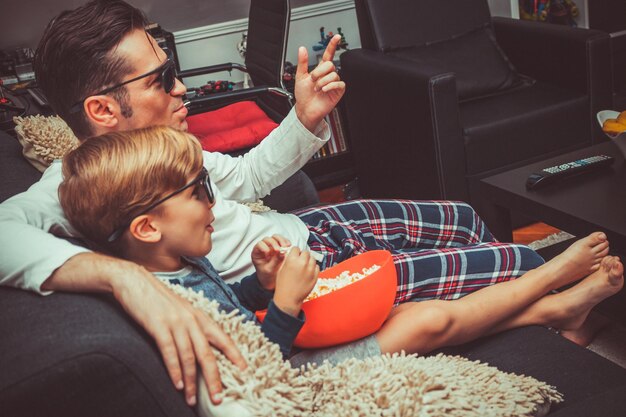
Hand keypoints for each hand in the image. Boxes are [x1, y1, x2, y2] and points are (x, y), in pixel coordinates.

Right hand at [114, 268, 247, 406]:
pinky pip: (170, 352)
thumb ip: (191, 327)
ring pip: (189, 357)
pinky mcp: (158, 326)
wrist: (135, 282)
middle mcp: (191, 320)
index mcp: (199, 317)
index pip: (223, 338)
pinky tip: (177, 384)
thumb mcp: (181, 311)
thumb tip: (199, 349)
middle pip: (208, 354)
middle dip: (214, 378)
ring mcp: (176, 323)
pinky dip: (174, 370)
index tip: (245, 371)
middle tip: (218, 398)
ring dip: (191, 381)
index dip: (235, 355)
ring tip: (193, 400)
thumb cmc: (157, 299)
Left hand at [251, 235, 291, 289]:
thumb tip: (282, 252)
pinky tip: (289, 247)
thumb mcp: (269, 270)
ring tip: (286, 247)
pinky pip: (283, 240)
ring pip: (276, 237)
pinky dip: (286, 242)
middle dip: (274, 243)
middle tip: (279, 250)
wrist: (271, 280)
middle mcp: (264, 247)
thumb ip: (275, 261)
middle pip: (268, 239)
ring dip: (281, 240)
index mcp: (257, 253)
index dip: (264, 247)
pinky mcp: (280, 247)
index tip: (268, 254)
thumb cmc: (267, 276)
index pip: (259, 244)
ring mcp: (272, 246)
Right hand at [273, 247, 319, 316]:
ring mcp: (310, 270)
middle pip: (306, 252)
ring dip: (308, 260)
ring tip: (304, 266)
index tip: (294, 254)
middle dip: (302, 255)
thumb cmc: (283, 286)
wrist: (289, 298)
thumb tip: (291, 254)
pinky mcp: (315, 276)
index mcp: (292, 260)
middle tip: (299, 260)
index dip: (295, 252)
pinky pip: (317, 267)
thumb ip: (287, 260)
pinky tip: (308, 271)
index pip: (296, 248)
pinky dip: (313, 267)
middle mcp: (302, 263)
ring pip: (312, 258)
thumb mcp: (281, 269)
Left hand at [294, 34, 345, 131]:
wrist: (305, 109)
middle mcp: (328, 76)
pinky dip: (329, 86)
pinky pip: (339, 83)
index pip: (328, 55)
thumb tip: (302, 49)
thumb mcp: (300, 76)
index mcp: (320, 70)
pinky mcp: (338, 92)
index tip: (336, 37)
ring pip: (333, 74)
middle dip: (319, 72)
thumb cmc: (303, 95)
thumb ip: (302, 62)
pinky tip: (323, 90)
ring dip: (322, 82)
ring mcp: (333, 83)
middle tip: (313, 80)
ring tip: (317, 89)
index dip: (332, 45)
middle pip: (330, 64)